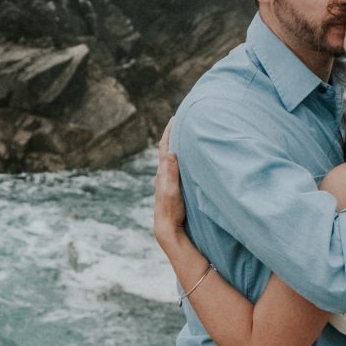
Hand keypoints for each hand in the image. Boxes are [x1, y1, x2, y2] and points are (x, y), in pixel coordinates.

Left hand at [152, 124, 187, 241]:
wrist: (167, 227)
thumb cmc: (171, 209)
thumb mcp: (172, 190)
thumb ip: (171, 171)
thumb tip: (170, 152)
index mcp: (163, 172)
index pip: (165, 147)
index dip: (170, 132)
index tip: (175, 118)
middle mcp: (163, 174)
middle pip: (166, 149)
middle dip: (172, 134)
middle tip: (179, 121)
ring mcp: (166, 181)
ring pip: (170, 158)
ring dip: (175, 145)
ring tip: (182, 135)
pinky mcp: (171, 187)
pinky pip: (174, 166)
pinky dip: (178, 157)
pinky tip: (182, 160)